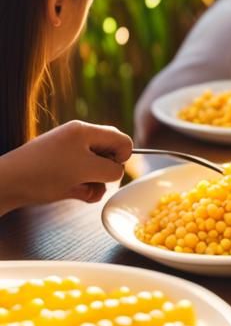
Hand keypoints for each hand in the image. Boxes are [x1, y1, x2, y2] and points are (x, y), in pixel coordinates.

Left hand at [0, 120, 132, 215]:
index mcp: (85, 131)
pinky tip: (73, 195)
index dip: (123, 158)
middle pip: (108, 154)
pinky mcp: (57, 168)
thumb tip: (118, 172)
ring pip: (95, 168)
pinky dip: (82, 186)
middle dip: (107, 172)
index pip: (121, 139)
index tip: (111, 172)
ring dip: (95, 183)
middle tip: (97, 182)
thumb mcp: (86, 170)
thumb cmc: (44, 174)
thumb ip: (111, 169)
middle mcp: (77, 139)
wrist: (5, 185)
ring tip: (82, 192)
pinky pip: (80, 175)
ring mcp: (66, 153)